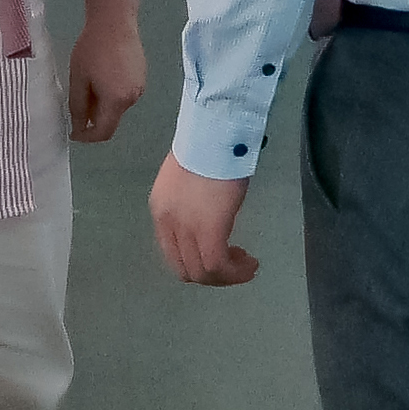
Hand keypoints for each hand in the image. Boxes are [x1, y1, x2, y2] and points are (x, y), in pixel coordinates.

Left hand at [67, 10, 146, 142]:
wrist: (114, 20)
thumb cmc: (92, 48)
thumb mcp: (78, 78)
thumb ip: (78, 107)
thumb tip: (78, 127)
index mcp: (117, 100)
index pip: (103, 132)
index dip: (87, 136)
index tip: (73, 133)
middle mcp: (133, 98)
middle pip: (111, 119)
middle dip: (93, 117)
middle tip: (77, 101)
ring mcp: (140, 87)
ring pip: (118, 106)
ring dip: (103, 104)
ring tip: (89, 82)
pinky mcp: (142, 76)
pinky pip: (125, 94)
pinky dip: (112, 93)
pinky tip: (102, 74)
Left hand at [151, 155, 260, 284]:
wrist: (214, 133)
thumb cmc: (207, 146)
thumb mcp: (189, 179)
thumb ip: (191, 202)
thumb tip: (207, 214)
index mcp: (160, 209)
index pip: (172, 253)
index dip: (196, 262)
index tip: (219, 254)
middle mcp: (168, 223)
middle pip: (185, 269)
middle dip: (212, 275)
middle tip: (235, 264)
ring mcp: (186, 228)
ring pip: (202, 273)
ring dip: (226, 276)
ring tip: (246, 265)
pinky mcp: (209, 230)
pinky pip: (218, 265)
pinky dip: (234, 272)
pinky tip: (248, 265)